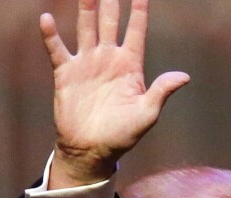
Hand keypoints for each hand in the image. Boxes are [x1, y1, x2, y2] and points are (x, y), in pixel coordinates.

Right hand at [41, 0, 189, 185]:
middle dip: (110, 1)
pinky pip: (58, 49)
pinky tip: (46, 18)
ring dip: (86, 8)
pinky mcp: (66, 74)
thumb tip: (184, 76)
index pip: (137, 30)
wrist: (92, 150)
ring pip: (86, 28)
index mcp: (130, 65)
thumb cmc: (123, 135)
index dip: (139, 10)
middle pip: (110, 21)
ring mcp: (86, 64)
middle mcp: (108, 59)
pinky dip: (51, 35)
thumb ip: (161, 92)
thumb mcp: (147, 114)